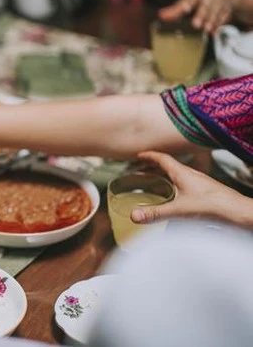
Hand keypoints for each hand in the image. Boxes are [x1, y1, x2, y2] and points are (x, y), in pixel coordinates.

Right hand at [131, 151, 251, 227]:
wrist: (239, 212)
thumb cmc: (213, 206)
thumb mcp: (179, 210)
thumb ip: (156, 213)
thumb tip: (134, 216)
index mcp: (182, 173)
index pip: (162, 159)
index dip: (149, 156)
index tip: (139, 155)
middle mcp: (191, 175)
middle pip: (168, 166)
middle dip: (152, 167)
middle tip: (140, 170)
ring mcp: (198, 183)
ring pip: (177, 175)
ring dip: (163, 176)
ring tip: (152, 183)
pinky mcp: (204, 192)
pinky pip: (184, 184)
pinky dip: (173, 185)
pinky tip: (173, 198)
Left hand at [158, 0, 232, 32]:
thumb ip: (176, 8)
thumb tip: (161, 15)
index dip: (187, 4)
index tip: (184, 9)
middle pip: (205, 6)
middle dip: (201, 15)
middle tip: (196, 24)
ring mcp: (219, 3)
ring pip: (215, 13)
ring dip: (210, 22)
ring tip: (206, 29)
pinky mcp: (226, 11)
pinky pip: (223, 19)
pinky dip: (218, 26)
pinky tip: (214, 33)